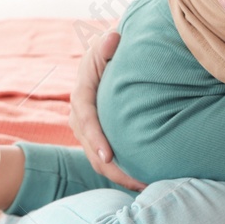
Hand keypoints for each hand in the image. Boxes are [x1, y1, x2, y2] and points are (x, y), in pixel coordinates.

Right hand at [69, 29, 145, 190]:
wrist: (112, 55)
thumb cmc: (113, 48)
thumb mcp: (108, 42)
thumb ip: (109, 43)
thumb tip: (113, 38)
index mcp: (82, 92)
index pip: (85, 118)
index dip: (95, 138)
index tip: (108, 157)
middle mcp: (79, 114)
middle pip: (90, 147)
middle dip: (112, 168)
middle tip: (138, 181)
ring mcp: (87, 128)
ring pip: (97, 159)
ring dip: (119, 174)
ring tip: (145, 185)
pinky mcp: (97, 136)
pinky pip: (105, 159)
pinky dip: (122, 171)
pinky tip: (143, 180)